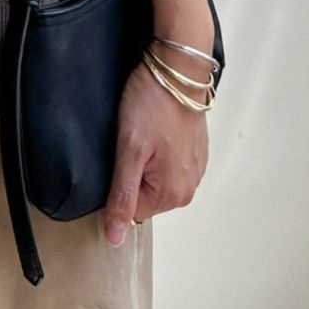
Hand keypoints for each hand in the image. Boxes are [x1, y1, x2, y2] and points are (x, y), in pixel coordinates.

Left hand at [102, 49, 210, 245]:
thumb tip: (115, 237)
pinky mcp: (194, 153)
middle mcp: (188, 188)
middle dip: (130, 172)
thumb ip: (121, 197)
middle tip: (131, 141)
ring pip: (152, 178)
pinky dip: (155, 150)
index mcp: (172, 194)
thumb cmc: (153, 104)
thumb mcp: (128, 151)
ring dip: (143, 160)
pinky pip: (165, 164)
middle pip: (142, 195)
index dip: (115, 184)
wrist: (178, 71)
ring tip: (143, 133)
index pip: (129, 210)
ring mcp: (193, 170)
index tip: (118, 157)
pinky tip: (153, 130)